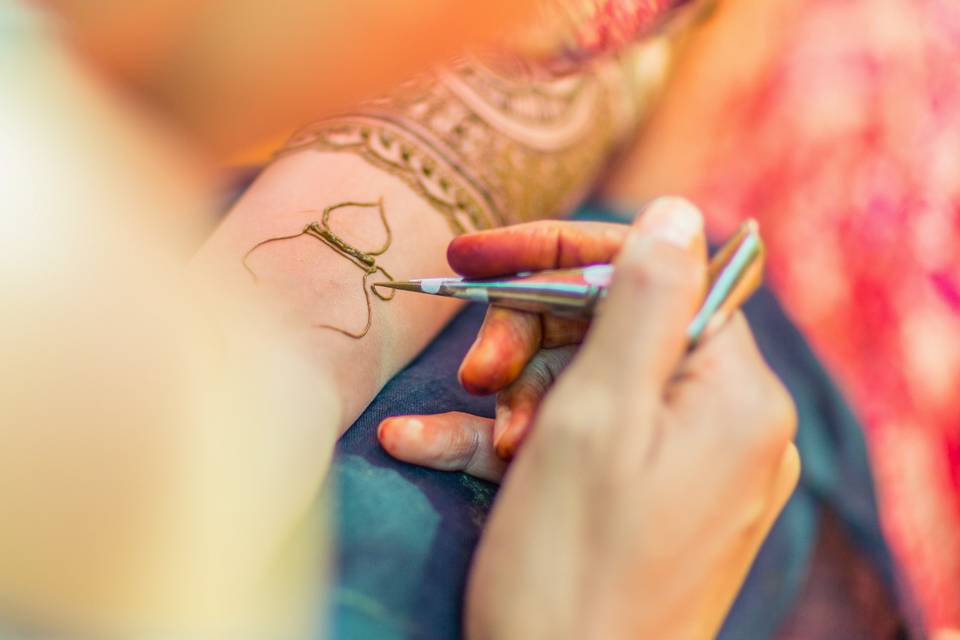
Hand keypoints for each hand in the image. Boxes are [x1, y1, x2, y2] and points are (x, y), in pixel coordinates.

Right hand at [383, 199, 799, 635]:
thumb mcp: (599, 415)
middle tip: (473, 372)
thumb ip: (645, 301)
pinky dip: (509, 442)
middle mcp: (726, 428)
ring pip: (587, 388)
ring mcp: (689, 470)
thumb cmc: (572, 565)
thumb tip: (678, 211)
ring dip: (512, 400)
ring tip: (466, 437)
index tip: (473, 255)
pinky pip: (582, 444)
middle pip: (615, 333)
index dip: (560, 260)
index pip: (654, 277)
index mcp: (736, 395)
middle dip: (529, 342)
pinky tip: (428, 445)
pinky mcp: (649, 505)